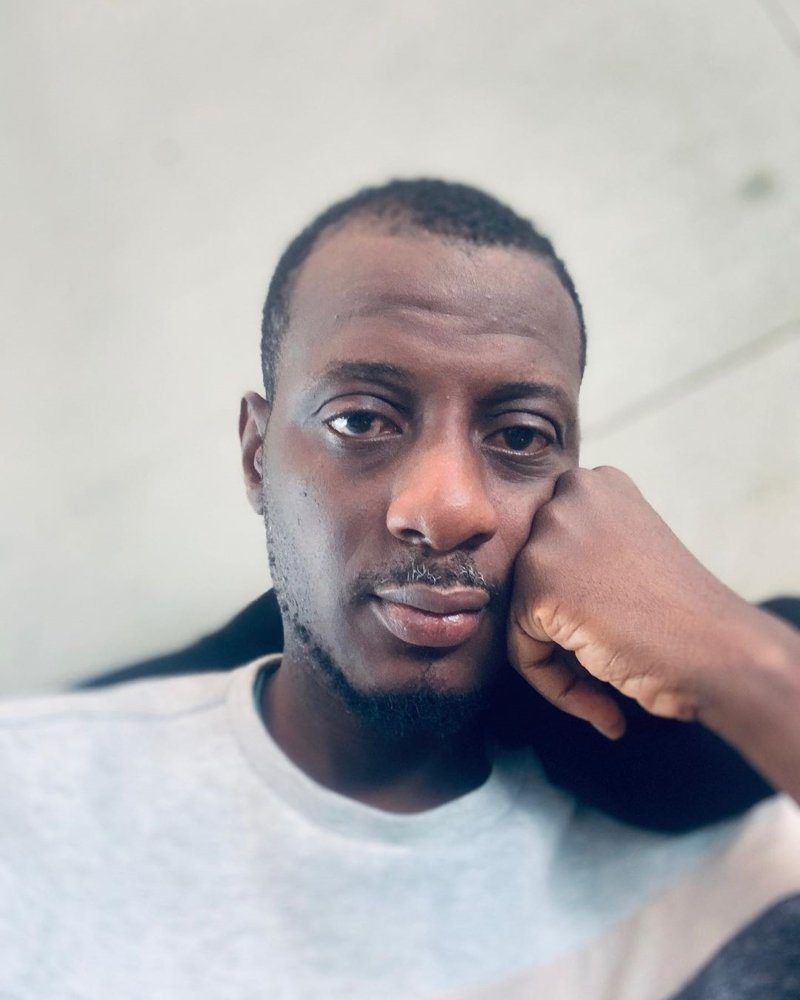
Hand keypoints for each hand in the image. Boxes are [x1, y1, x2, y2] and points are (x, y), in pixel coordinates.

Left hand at [507, 467, 761, 738]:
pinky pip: (523, 651)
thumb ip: (580, 556)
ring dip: (558, 655)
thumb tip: (532, 585)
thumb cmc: (684, 618)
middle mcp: (571, 494)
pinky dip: (555, 684)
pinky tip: (603, 699)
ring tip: (609, 674)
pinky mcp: (538, 582)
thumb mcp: (628, 556)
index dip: (575, 596)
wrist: (720, 653)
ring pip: (522, 613)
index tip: (613, 623)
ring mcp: (551, 535)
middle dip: (561, 622)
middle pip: (530, 577)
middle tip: (610, 652)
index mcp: (598, 484)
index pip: (550, 547)